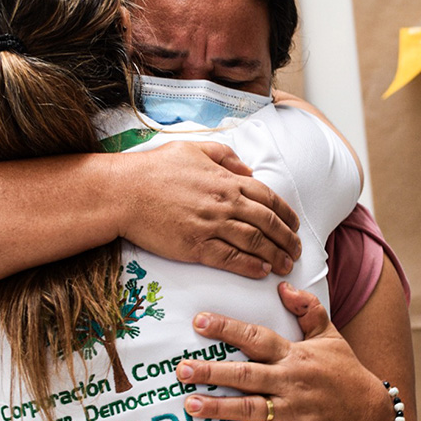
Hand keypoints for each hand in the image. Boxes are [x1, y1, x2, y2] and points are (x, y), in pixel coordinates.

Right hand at [119, 141, 301, 277]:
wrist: (123, 192)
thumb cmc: (154, 169)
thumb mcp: (194, 149)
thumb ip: (224, 156)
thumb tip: (247, 169)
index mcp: (226, 180)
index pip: (268, 197)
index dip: (286, 213)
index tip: (294, 225)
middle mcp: (224, 202)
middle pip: (268, 222)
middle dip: (287, 239)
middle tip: (296, 251)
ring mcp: (211, 225)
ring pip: (255, 243)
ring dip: (275, 255)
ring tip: (285, 266)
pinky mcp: (195, 246)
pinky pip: (231, 259)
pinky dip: (250, 266)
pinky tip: (261, 271)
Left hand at [175, 283, 394, 420]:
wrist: (370, 415)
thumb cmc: (345, 372)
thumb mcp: (331, 336)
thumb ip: (307, 309)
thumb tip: (283, 287)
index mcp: (294, 354)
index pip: (256, 337)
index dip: (228, 329)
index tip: (200, 321)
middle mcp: (290, 381)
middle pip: (246, 375)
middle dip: (212, 372)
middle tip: (182, 369)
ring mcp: (292, 411)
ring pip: (250, 410)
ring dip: (219, 409)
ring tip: (191, 404)